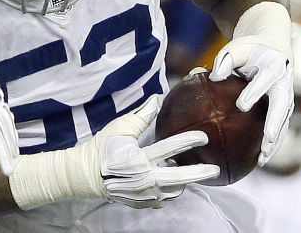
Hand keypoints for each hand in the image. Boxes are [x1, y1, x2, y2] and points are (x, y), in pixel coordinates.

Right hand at [98, 95, 219, 207]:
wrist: (86, 175)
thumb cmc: (102, 148)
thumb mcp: (120, 128)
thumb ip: (142, 115)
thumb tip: (159, 99)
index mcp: (138, 158)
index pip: (168, 148)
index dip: (188, 141)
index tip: (203, 137)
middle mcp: (144, 178)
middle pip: (180, 177)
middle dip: (200, 173)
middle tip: (214, 169)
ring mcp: (145, 193)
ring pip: (175, 190)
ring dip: (183, 181)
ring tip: (185, 171)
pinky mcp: (144, 202)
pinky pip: (165, 198)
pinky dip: (170, 189)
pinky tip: (170, 181)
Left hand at [211, 39, 292, 165]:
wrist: (274, 48)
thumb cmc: (250, 50)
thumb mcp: (238, 48)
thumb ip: (226, 59)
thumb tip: (213, 77)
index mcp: (274, 66)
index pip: (265, 80)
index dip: (254, 92)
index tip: (241, 105)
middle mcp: (284, 84)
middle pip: (281, 106)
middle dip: (275, 122)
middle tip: (267, 138)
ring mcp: (287, 98)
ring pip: (283, 122)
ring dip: (276, 140)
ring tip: (263, 158)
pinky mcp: (284, 109)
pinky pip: (280, 128)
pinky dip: (273, 143)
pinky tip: (261, 159)